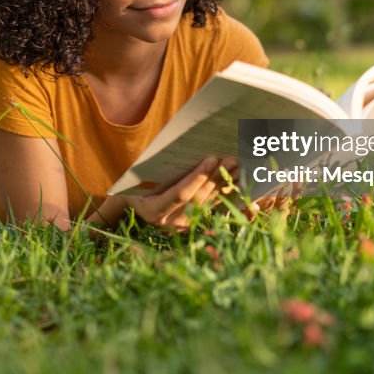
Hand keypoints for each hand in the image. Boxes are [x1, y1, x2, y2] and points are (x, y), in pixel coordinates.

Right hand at [123, 156, 237, 231]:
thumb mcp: (138, 178)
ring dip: (226, 183)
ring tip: (240, 165)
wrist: (133, 205)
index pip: (180, 194)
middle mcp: (170, 222)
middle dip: (216, 176)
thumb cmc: (134, 185)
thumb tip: (180, 149)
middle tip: (232, 158)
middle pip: (199, 198)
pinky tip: (240, 183)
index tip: (211, 159)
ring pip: (210, 202)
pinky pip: (215, 208)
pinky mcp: (195, 222)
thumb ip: (155, 169)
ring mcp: (184, 225)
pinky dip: (228, 195)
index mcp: (154, 211)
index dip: (197, 177)